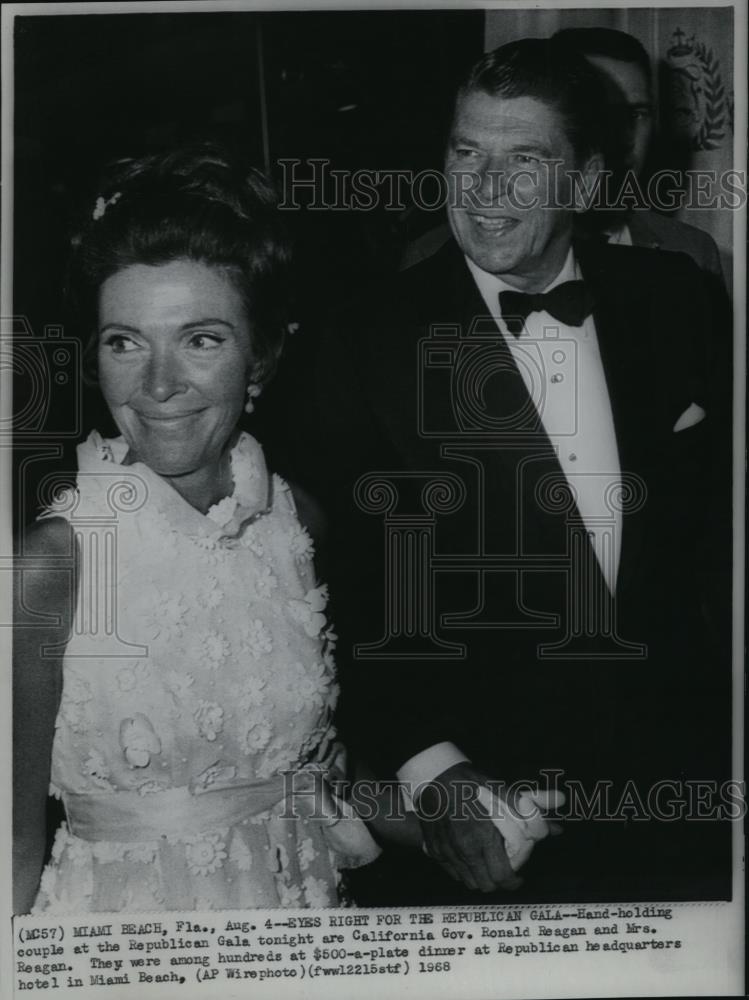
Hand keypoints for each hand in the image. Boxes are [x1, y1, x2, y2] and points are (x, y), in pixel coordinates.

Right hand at [416, 762, 522, 892]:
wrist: (430, 774)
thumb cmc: (466, 781)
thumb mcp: (498, 788)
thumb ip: (527, 810)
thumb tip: (557, 828)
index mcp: (482, 836)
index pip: (501, 876)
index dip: (513, 882)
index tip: (519, 877)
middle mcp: (463, 849)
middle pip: (485, 885)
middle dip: (498, 881)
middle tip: (504, 867)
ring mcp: (446, 851)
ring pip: (468, 881)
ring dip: (480, 877)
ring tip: (487, 861)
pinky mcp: (434, 850)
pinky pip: (452, 872)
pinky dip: (463, 869)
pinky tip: (468, 854)